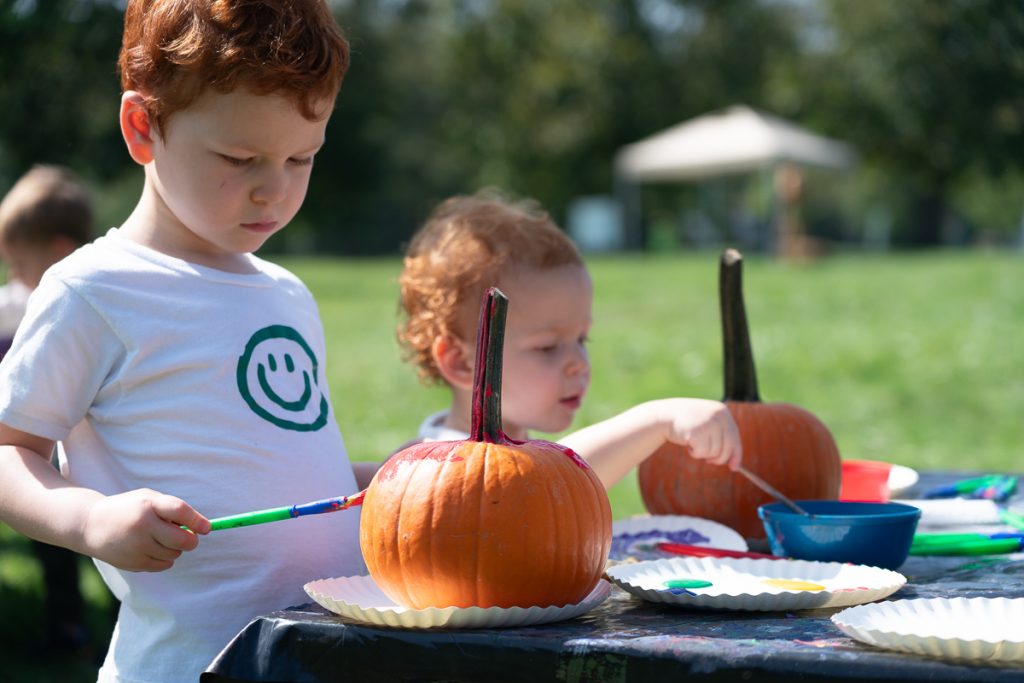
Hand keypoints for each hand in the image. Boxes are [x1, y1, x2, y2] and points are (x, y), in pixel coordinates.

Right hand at [81, 489, 210, 571]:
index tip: (207, 528)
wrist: (91, 525)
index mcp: (148, 505)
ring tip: (160, 538)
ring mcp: (137, 547)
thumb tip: (201, 528)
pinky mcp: (133, 563)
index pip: (180, 511)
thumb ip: (173, 509)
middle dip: (191, 540)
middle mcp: (142, 526)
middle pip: (183, 540)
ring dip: (175, 547)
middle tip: (188, 536)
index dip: (197, 521)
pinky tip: (152, 548)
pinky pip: (164, 564)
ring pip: (175, 553)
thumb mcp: (148, 498)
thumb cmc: (129, 509)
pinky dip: (165, 558)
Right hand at [661, 398, 742, 469]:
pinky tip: (687, 442)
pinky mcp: (697, 432)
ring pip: (714, 452)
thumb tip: (735, 464)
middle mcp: (718, 415)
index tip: (734, 467)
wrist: (664, 415)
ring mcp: (708, 423)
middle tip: (708, 461)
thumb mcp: (707, 424)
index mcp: (722, 411)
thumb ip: (721, 437)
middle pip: (727, 447)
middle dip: (719, 458)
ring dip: (703, 453)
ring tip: (693, 442)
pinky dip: (694, 453)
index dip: (735, 454)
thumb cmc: (687, 422)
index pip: (735, 436)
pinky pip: (702, 452)